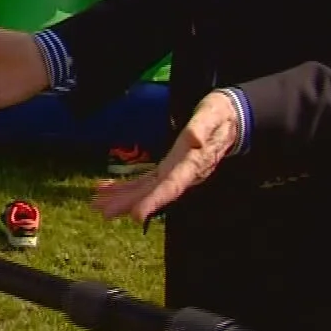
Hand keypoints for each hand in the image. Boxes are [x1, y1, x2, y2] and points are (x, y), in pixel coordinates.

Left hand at [92, 91, 241, 222]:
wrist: (232, 118)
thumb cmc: (220, 114)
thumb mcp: (212, 115)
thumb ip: (202, 127)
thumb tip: (194, 139)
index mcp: (192, 163)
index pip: (171, 186)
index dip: (154, 201)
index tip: (136, 215)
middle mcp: (183, 173)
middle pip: (154, 192)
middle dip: (129, 203)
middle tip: (103, 212)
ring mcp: (176, 172)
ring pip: (147, 189)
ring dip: (123, 198)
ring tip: (99, 205)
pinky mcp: (170, 168)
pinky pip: (148, 181)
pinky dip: (128, 186)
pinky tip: (110, 189)